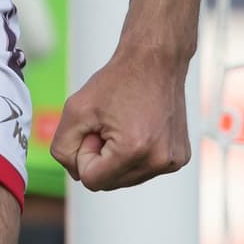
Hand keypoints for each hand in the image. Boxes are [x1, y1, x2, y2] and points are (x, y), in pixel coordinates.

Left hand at [50, 47, 190, 190]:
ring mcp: (172, 162)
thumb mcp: (75, 109)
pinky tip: (141, 128)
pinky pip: (145, 170)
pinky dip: (136, 155)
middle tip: (110, 124)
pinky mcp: (180, 158)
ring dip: (118, 157)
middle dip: (102, 157)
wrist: (155, 60)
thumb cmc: (117, 80)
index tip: (95, 127)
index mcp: (133, 150)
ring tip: (125, 124)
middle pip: (110, 183)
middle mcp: (158, 161)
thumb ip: (63, 147)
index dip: (85, 152)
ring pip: (127, 179)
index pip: (92, 181)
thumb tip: (77, 173)